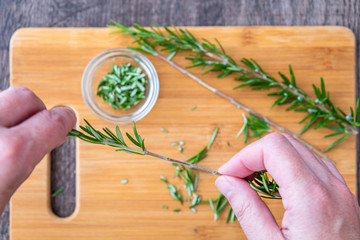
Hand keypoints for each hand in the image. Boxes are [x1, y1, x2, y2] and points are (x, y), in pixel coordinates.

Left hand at [0, 86, 75, 213]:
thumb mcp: (1, 195)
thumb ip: (22, 161)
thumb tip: (39, 140)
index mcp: (9, 152)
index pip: (53, 120)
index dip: (64, 120)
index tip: (67, 119)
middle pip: (24, 96)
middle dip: (35, 109)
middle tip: (33, 126)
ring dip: (7, 114)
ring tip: (5, 135)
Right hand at [215, 132, 359, 239]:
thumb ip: (246, 209)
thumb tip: (226, 182)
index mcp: (311, 196)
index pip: (272, 148)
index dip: (243, 156)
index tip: (227, 175)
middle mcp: (331, 186)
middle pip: (285, 143)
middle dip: (254, 155)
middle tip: (236, 177)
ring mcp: (341, 190)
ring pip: (300, 150)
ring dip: (272, 159)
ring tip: (253, 181)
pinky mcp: (344, 197)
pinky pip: (314, 165)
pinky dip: (290, 166)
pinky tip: (278, 185)